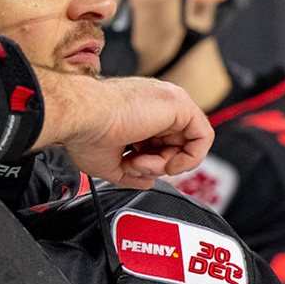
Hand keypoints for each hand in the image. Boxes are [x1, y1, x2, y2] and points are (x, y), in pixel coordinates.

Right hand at [32, 72, 211, 187]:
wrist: (81, 117)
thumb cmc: (84, 132)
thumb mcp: (108, 162)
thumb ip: (132, 173)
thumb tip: (146, 180)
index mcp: (139, 112)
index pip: (160, 143)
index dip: (149, 163)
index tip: (130, 167)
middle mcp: (156, 105)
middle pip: (175, 145)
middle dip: (157, 166)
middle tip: (134, 166)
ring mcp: (169, 103)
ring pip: (188, 144)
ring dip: (165, 165)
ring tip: (139, 162)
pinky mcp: (180, 104)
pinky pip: (203, 138)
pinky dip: (189, 159)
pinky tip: (166, 164)